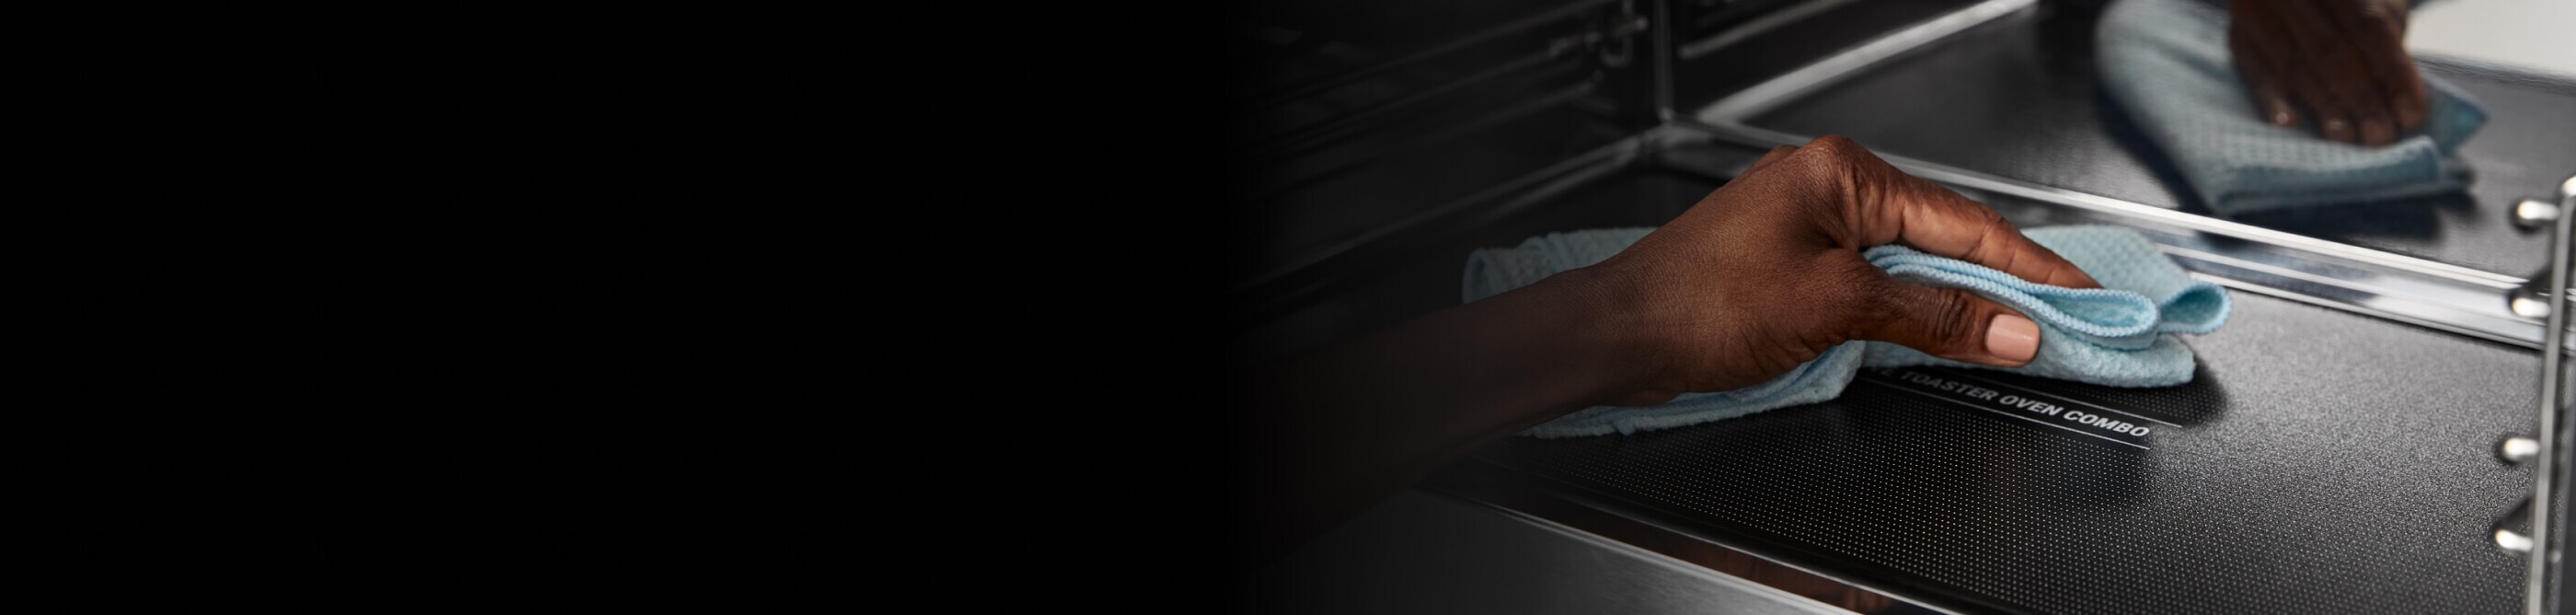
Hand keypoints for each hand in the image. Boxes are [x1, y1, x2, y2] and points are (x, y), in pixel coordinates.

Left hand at [1580, 136, 2099, 404]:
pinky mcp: (1791, 261)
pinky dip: (1915, 305)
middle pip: (1942, 236)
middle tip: (2065, 318)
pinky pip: (1875, 277)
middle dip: (2004, 280)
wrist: (1618, 335)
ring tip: (2018, 329)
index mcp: (1843, 174)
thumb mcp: (1834, 308)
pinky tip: (1941, 329)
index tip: (2080, 297)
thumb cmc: (1698, 305)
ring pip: (1910, 259)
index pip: (1964, 223)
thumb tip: (2009, 328)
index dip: (2030, 266)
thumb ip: (1931, 316)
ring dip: (1960, 296)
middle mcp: (1827, 185)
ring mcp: (1807, 222)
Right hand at [2228, 0, 2425, 144]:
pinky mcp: (2239, 39)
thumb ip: (2386, 43)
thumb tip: (2402, 102)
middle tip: (2380, 136)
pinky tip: (2291, 126)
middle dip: (2360, 98)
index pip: (2369, 28)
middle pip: (2330, 51)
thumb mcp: (2378, 5)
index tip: (2411, 115)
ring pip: (2295, 66)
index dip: (2393, 73)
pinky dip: (2274, 102)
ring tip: (2346, 139)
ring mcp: (2259, 12)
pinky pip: (2256, 75)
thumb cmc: (2351, 8)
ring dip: (2324, 107)